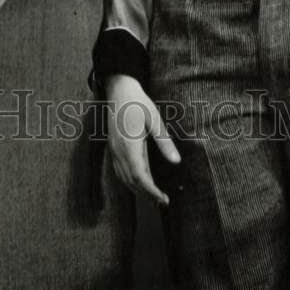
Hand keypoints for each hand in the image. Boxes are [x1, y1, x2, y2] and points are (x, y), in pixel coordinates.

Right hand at [105, 74, 179, 206]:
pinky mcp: (113, 146)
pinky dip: (129, 181)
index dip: (151, 191)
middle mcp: (119, 151)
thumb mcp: (154, 119)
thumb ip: (164, 142)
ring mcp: (114, 149)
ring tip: (154, 197)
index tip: (164, 199)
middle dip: (146, 194)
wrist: (117, 88)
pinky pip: (119, 170)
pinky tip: (139, 182)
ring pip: (123, 178)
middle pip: (131, 181)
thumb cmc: (138, 101)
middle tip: (163, 201)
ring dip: (138, 190)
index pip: (139, 177)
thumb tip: (176, 161)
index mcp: (129, 145)